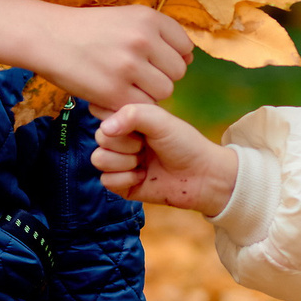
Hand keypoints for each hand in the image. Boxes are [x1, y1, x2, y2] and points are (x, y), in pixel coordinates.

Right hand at [0, 0, 192, 109]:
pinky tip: (115, 94)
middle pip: (178, 72)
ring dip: (149, 94)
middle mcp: (143, 39)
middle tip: (136, 75)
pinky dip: (132, 106)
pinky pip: (143, 107)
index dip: (171, 58)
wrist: (48, 38)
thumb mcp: (127, 18)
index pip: (185, 47)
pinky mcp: (115, 92)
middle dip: (161, 76)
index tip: (152, 60)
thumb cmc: (89, 31)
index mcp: (149, 18)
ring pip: (164, 92)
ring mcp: (129, 67)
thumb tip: (190, 58)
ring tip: (125, 84)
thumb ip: (158, 34)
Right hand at [93, 104, 238, 214]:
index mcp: (129, 121)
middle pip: (100, 138)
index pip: (103, 116)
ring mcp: (121, 163)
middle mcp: (122, 141)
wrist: (201, 176)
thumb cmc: (184, 144)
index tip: (141, 126)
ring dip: (124, 162)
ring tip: (144, 163)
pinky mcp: (122, 185)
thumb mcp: (160, 120)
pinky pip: (106, 181)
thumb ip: (131, 114)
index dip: (119, 122)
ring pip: (99, 160)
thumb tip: (104, 130)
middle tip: (146, 146)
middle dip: (125, 143)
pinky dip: (125, 179)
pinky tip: (143, 177)